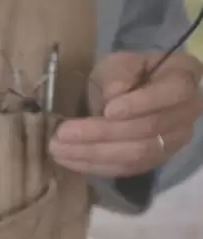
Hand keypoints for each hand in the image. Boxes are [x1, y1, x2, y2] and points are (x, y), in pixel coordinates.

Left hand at [50, 50, 202, 177]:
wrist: (128, 94)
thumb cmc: (125, 73)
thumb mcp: (118, 63)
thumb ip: (117, 74)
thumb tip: (113, 95)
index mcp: (184, 78)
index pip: (172, 93)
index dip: (141, 104)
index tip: (108, 110)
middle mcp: (187, 112)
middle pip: (148, 129)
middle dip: (102, 133)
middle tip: (63, 133)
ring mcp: (173, 140)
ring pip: (136, 154)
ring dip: (93, 153)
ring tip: (58, 149)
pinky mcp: (153, 161)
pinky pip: (126, 169)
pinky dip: (95, 165)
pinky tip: (69, 159)